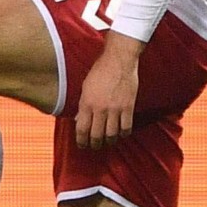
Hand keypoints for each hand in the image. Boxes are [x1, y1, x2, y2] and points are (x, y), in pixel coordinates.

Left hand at [75, 30, 141, 149]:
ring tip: (108, 142)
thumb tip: (78, 120)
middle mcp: (100, 108)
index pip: (81, 129)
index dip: (81, 141)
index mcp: (87, 103)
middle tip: (95, 146)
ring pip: (111, 134)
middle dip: (95, 144)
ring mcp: (115, 108)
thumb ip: (83, 105)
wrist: (119, 59)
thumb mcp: (86, 86)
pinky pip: (126, 127)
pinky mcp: (128, 107)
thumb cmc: (100, 70)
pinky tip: (121, 134)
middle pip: (96, 135)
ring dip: (109, 141)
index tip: (82, 145)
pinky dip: (123, 134)